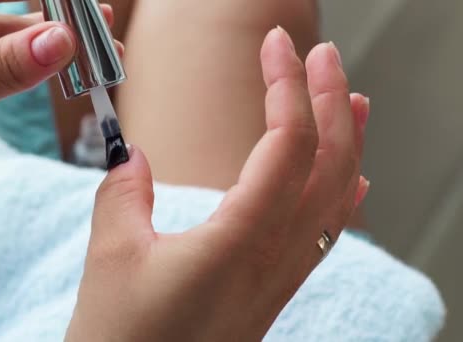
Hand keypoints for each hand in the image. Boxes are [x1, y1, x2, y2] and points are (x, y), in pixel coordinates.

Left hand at [0, 1, 115, 265]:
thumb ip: (3, 68)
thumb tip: (62, 40)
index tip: (77, 0)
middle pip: (3, 9)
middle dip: (54, 18)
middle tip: (99, 23)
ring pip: (13, 44)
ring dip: (57, 49)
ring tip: (102, 53)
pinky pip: (12, 72)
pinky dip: (43, 73)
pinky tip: (71, 71)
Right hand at [66, 28, 369, 340]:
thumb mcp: (112, 256)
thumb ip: (122, 193)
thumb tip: (128, 156)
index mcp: (239, 239)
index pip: (286, 144)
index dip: (286, 85)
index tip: (276, 45)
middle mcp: (275, 258)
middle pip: (327, 164)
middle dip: (329, 101)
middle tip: (323, 55)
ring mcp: (281, 277)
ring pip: (336, 199)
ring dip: (346, 142)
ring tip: (350, 99)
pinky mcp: (273, 291)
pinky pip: (327, 234)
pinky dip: (344, 194)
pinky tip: (351, 177)